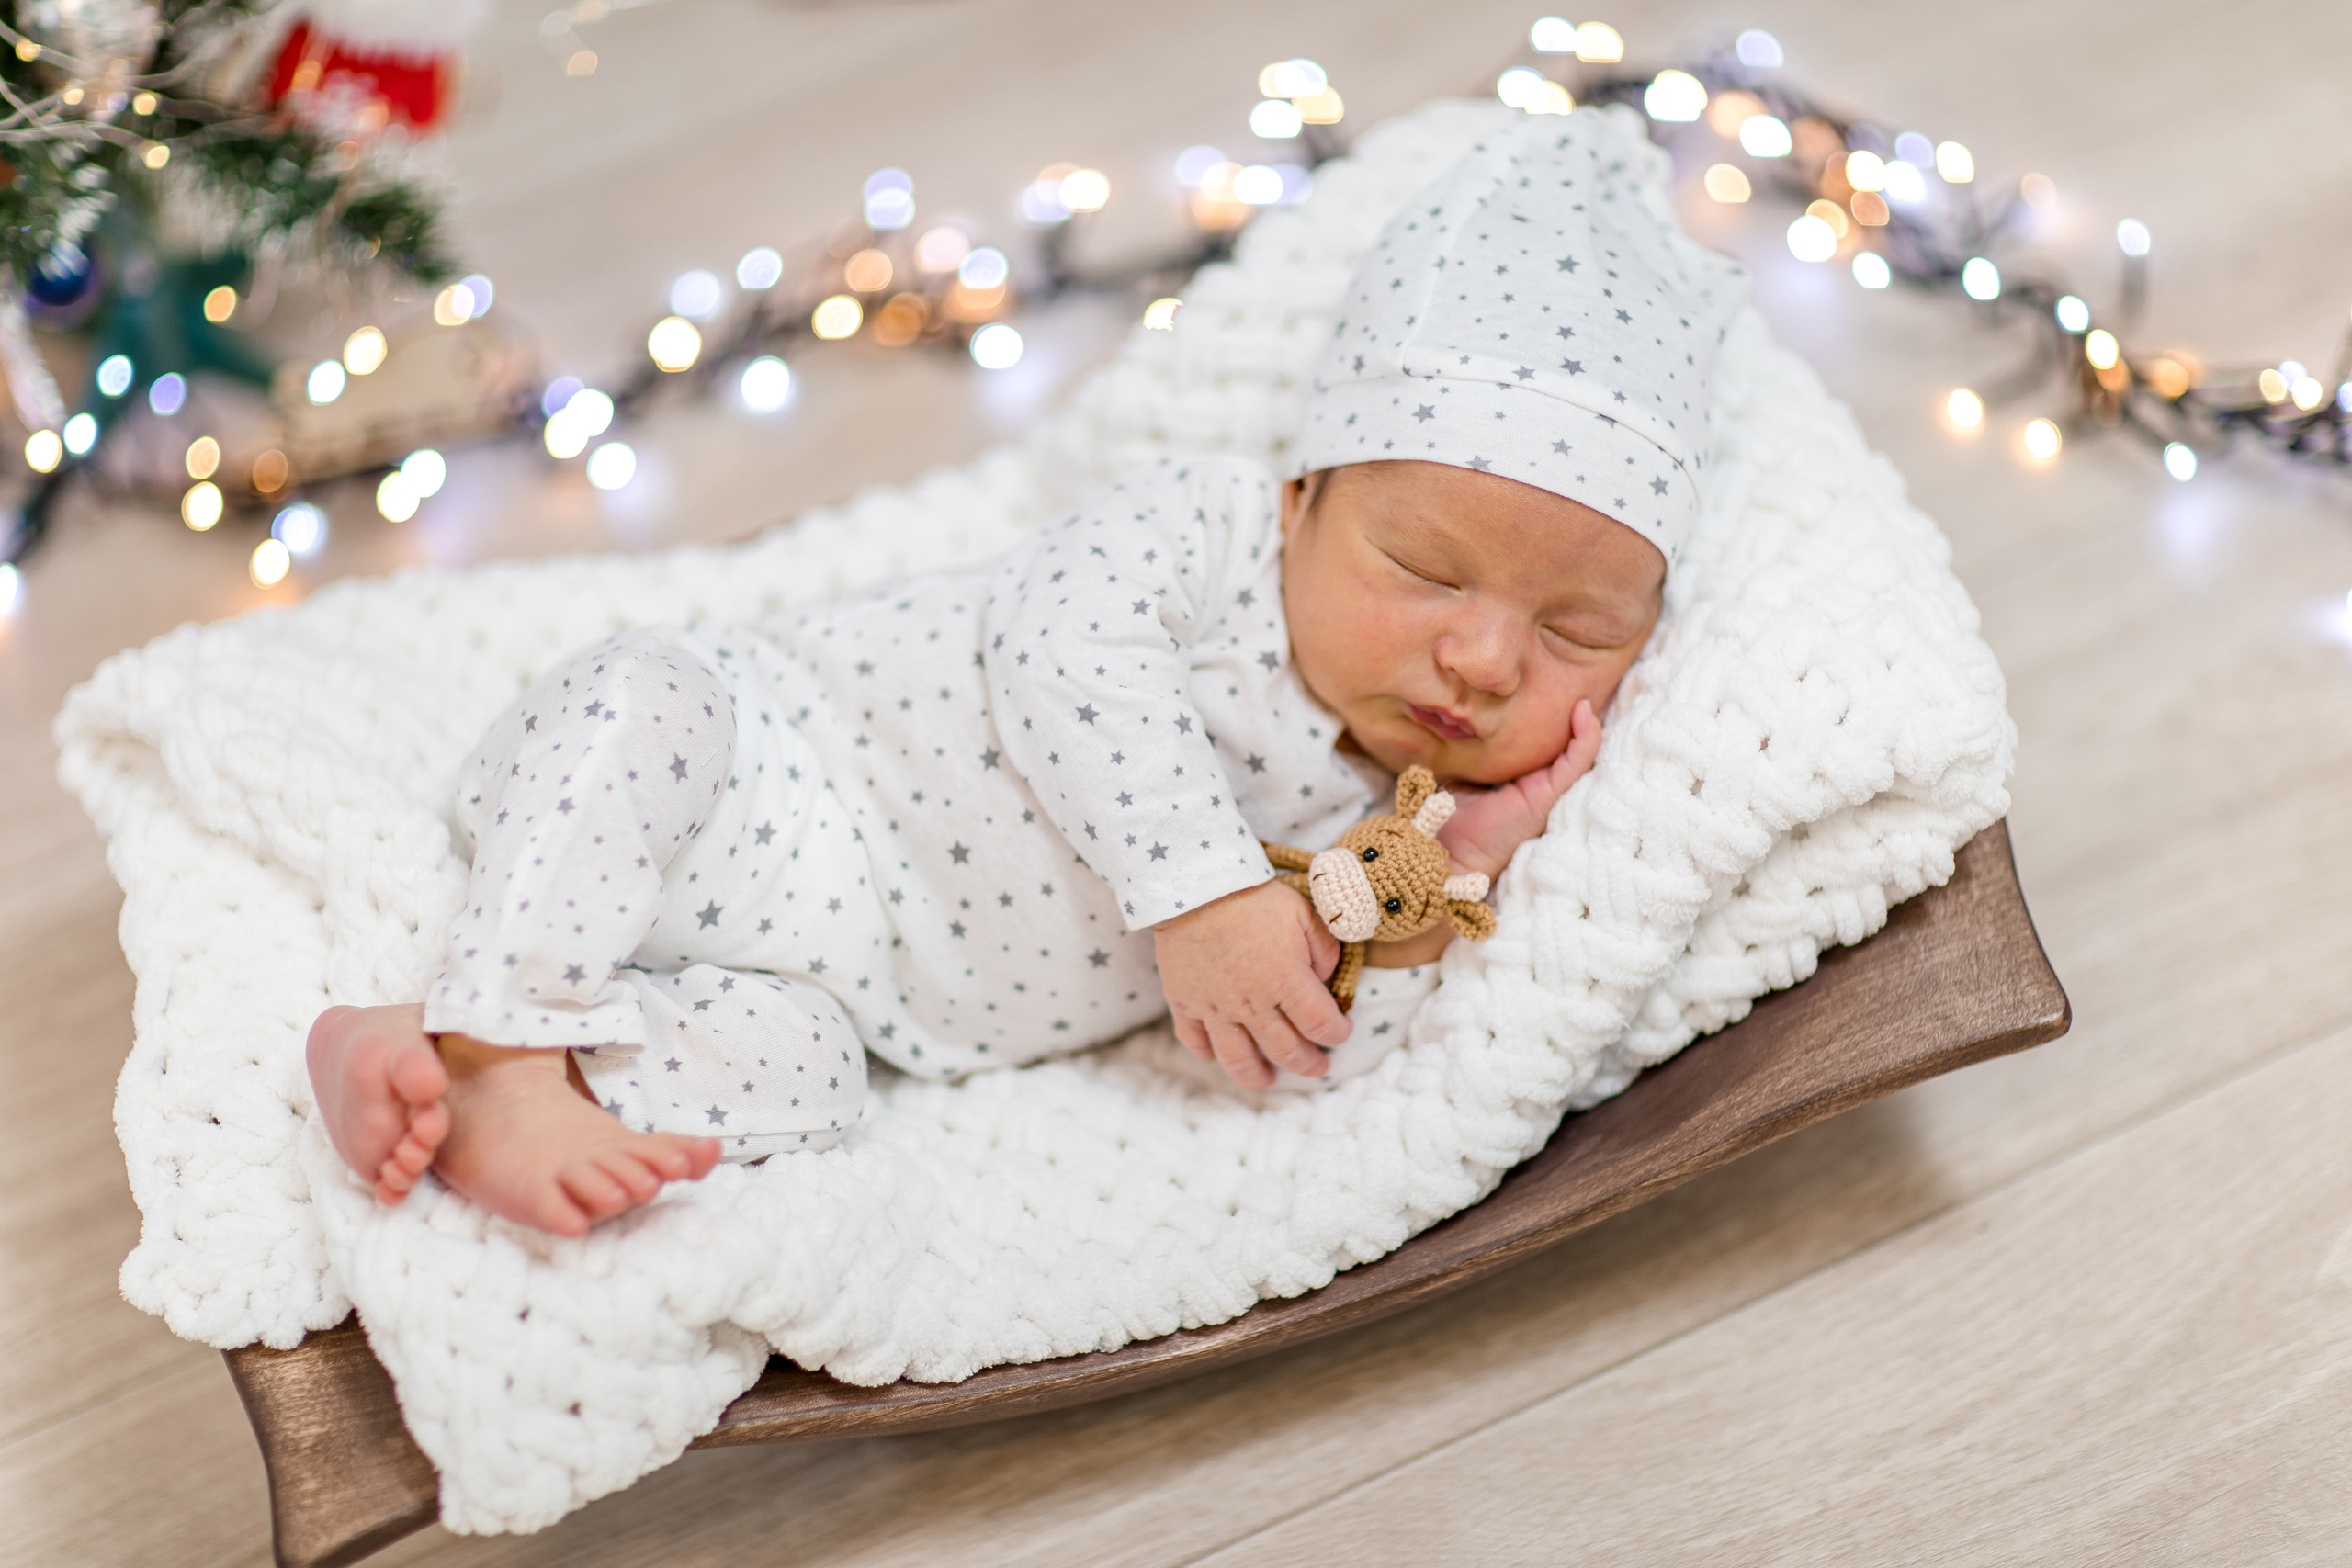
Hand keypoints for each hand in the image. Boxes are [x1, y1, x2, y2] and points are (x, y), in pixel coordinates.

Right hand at [1154, 880, 1352, 1088]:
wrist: (1195, 887)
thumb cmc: (1254, 897)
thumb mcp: (1304, 913)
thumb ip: (1325, 950)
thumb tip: (1326, 980)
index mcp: (1286, 981)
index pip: (1321, 1025)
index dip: (1338, 1033)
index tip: (1342, 1030)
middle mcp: (1252, 1004)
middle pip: (1287, 1051)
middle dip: (1309, 1064)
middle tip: (1319, 1066)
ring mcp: (1216, 1009)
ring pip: (1239, 1061)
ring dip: (1259, 1076)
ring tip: (1269, 1079)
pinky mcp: (1185, 1004)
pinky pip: (1196, 1043)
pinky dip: (1209, 1054)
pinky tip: (1221, 1053)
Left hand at [1436, 698, 1602, 878]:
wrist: (1443, 851)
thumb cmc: (1447, 816)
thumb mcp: (1462, 773)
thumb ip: (1473, 751)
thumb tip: (1465, 721)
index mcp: (1521, 781)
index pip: (1545, 746)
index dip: (1554, 718)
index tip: (1552, 686)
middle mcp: (1539, 787)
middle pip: (1566, 747)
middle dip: (1576, 716)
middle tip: (1578, 681)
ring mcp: (1547, 793)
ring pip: (1579, 753)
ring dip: (1587, 722)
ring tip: (1585, 691)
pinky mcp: (1548, 796)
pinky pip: (1576, 762)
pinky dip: (1585, 737)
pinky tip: (1583, 711)